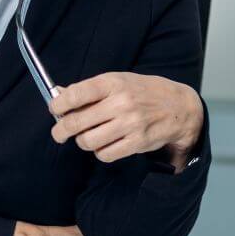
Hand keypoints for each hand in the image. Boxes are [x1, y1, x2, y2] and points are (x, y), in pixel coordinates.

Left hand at [49, 72, 203, 169]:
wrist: (179, 107)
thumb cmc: (141, 92)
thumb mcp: (116, 81)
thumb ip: (88, 89)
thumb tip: (58, 94)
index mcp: (112, 83)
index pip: (75, 94)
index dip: (58, 105)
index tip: (55, 110)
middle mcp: (121, 103)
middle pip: (76, 122)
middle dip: (60, 130)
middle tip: (58, 133)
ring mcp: (130, 124)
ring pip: (87, 141)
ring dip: (82, 141)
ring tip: (87, 136)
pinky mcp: (137, 142)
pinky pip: (104, 154)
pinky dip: (99, 152)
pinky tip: (103, 144)